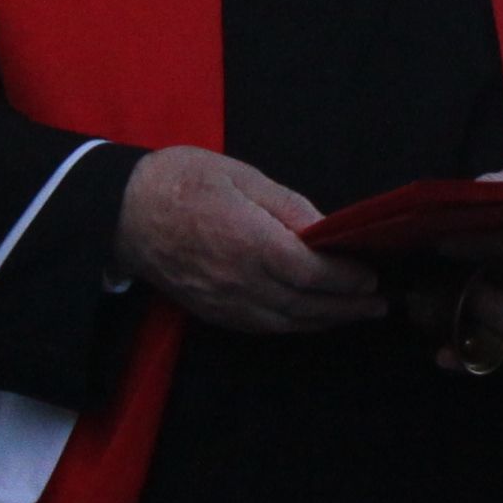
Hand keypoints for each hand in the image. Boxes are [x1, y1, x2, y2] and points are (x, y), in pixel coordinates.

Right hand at [112, 147, 383, 335]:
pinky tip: (313, 317)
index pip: (310, 272)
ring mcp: (225, 304)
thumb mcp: (240, 175)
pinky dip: (297, 325)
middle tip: (379, 302)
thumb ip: (288, 206)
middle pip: (305, 305)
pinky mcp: (214, 314)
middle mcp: (239, 282)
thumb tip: (327, 232)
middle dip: (347, 306)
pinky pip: (265, 327)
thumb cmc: (182, 181)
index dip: (345, 279)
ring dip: (326, 321)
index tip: (370, 274)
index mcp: (248, 242)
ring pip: (288, 323)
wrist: (123, 213)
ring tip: (356, 313)